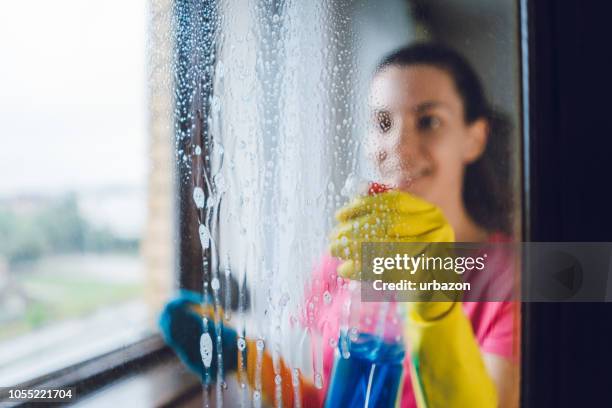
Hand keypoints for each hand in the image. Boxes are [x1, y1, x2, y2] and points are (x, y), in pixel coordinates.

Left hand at [329, 189, 456, 318]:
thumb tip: (357, 193)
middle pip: (387, 224)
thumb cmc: (409, 256)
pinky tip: (345, 269)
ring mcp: (437, 253)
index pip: (394, 201)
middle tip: (333, 237)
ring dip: (353, 249)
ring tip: (334, 250)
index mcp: (430, 212)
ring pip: (385, 248)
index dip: (363, 205)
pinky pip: (387, 272)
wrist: (432, 293)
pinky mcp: (429, 278)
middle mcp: (438, 229)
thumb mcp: (399, 231)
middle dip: (354, 230)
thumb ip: (382, 211)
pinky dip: (362, 270)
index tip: (339, 215)